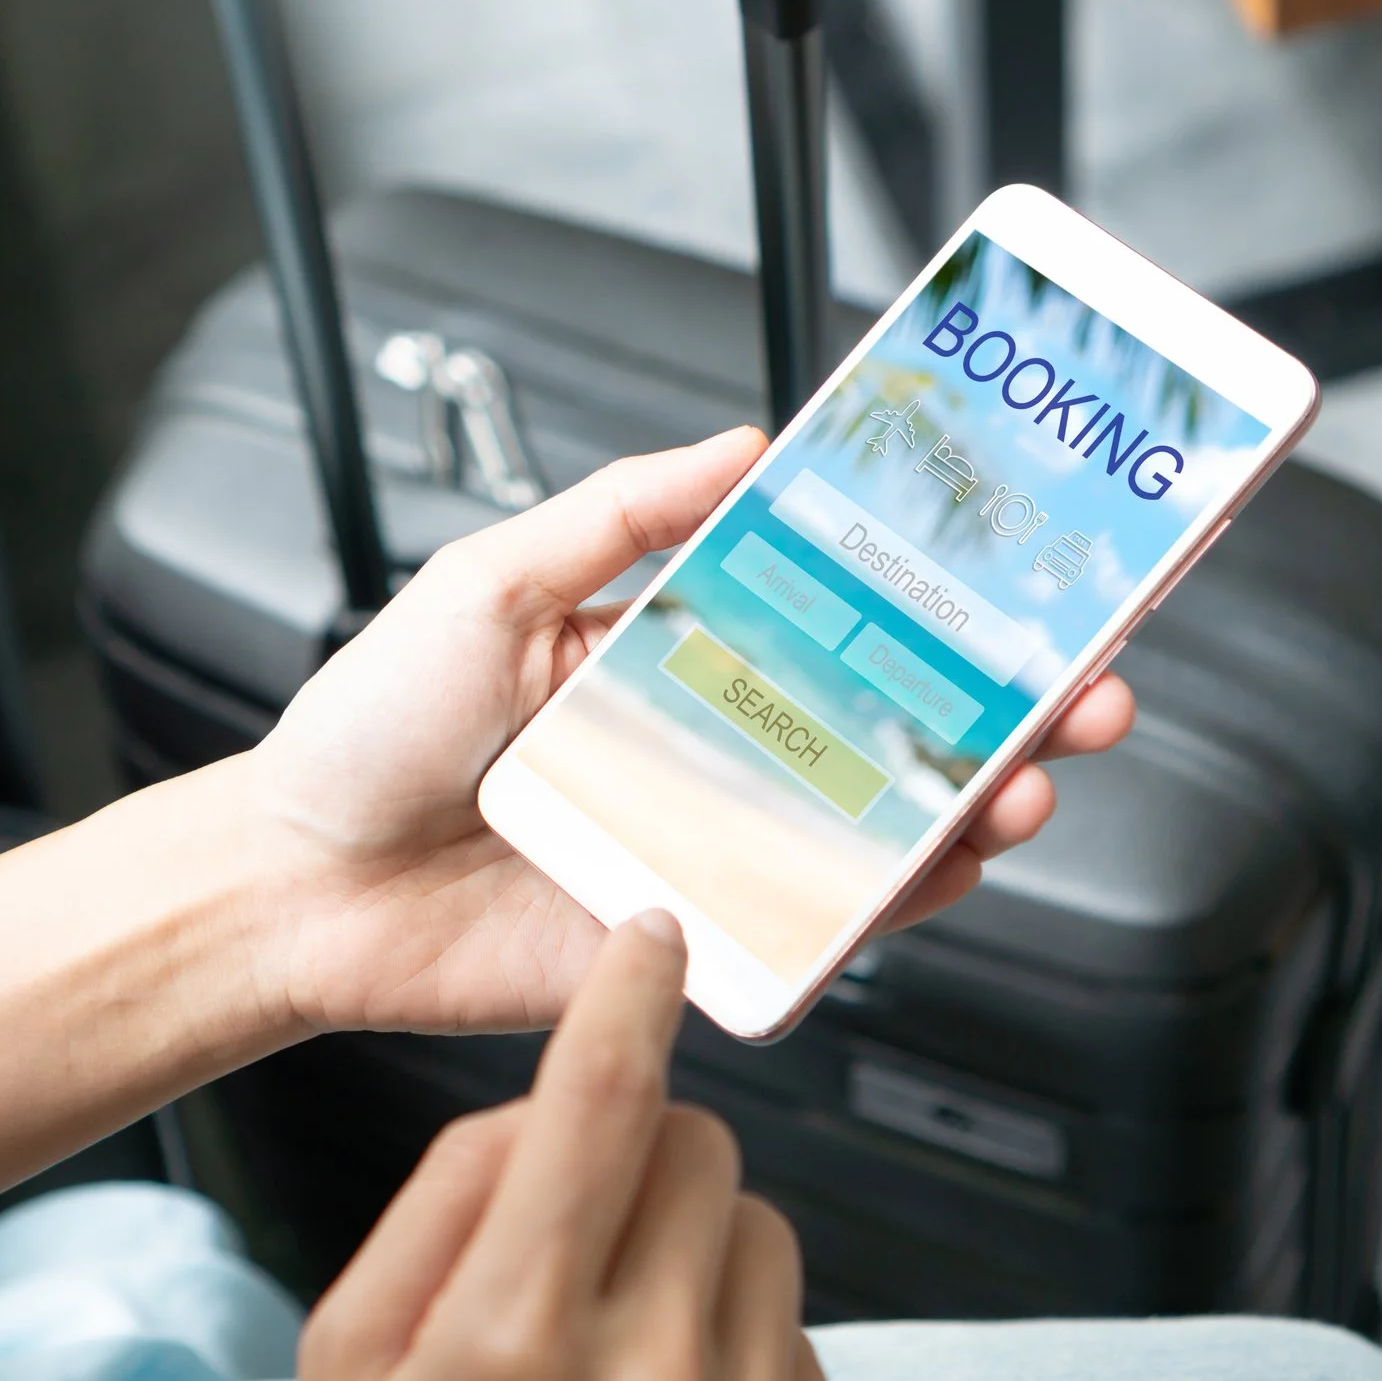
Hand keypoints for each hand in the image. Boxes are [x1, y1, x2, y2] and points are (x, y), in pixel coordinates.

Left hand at [244, 427, 1134, 1034]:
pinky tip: (955, 861)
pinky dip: (899, 899)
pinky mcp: (696, 935)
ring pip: (880, 823)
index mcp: (669, 647)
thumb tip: (744, 445)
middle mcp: (710, 744)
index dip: (934, 590)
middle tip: (1089, 676)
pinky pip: (819, 922)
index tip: (1023, 559)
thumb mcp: (487, 580)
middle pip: (890, 719)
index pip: (835, 608)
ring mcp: (711, 842)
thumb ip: (617, 514)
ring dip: (979, 797)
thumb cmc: (368, 732)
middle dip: (1006, 700)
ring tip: (1037, 770)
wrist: (292, 887)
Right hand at [298, 915, 838, 1380]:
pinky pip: (797, 1326)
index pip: (601, 1102)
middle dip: (645, 1149)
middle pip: (700, 1143)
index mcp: (509, 1346)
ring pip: (759, 1226)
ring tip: (615, 1342)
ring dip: (697, 1245)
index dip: (628, 994)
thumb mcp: (345, 1369)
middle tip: (583, 1219)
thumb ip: (439, 1210)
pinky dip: (735, 1332)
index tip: (652, 939)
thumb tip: (539, 1108)